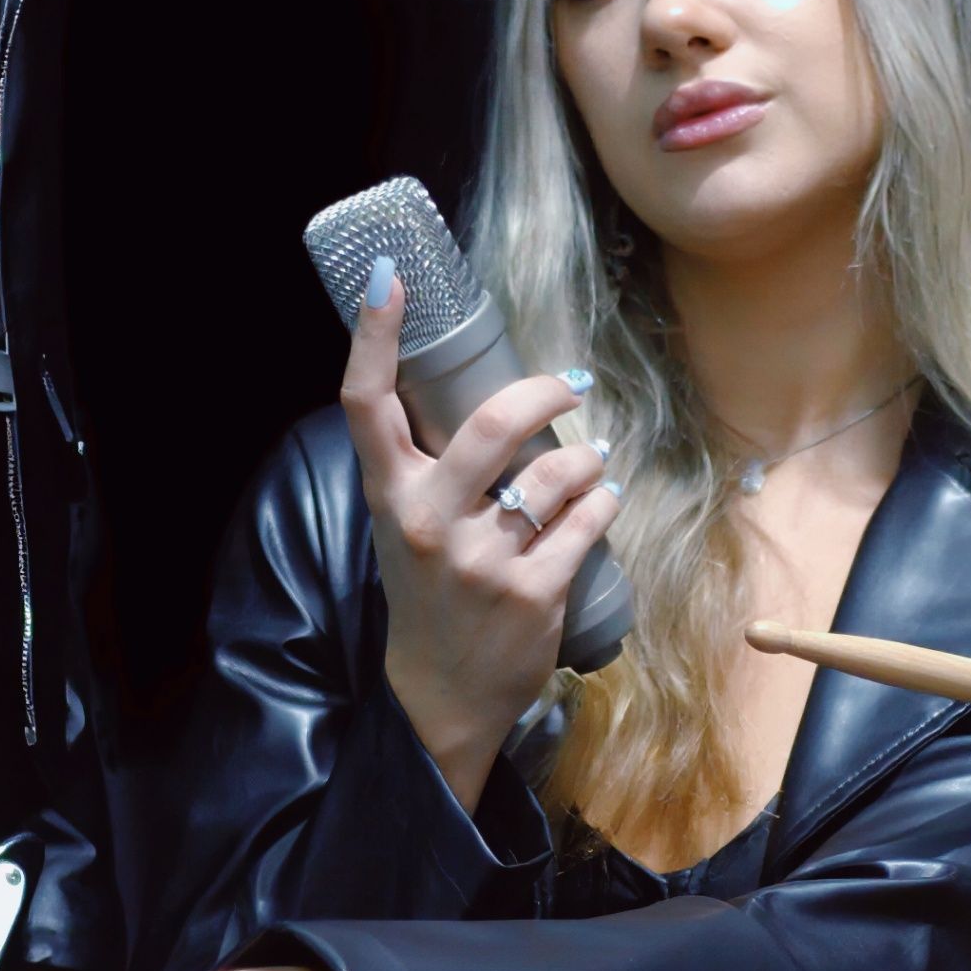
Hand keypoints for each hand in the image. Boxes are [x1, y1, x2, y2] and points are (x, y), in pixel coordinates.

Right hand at [342, 277, 621, 808]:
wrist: (441, 693)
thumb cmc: (430, 593)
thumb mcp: (408, 526)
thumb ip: (428, 465)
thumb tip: (485, 389)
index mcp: (391, 497)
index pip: (366, 403)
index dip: (373, 336)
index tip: (386, 277)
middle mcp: (430, 522)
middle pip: (493, 424)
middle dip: (545, 392)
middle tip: (569, 386)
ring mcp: (483, 560)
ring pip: (558, 471)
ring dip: (588, 458)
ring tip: (591, 465)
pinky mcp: (534, 593)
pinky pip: (590, 519)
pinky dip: (605, 501)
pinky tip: (602, 501)